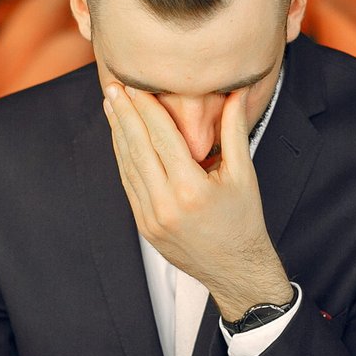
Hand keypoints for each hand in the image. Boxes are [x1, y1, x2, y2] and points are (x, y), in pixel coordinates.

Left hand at [102, 83, 291, 320]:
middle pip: (139, 149)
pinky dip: (123, 159)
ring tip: (111, 107)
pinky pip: (129, 186)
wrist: (235, 269)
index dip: (147, 108)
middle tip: (113, 87)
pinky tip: (120, 139)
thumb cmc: (244, 220)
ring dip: (118, 134)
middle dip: (125, 115)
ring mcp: (151, 218)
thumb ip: (234, 131)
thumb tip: (236, 92)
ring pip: (128, 167)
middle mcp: (167, 205)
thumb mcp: (244, 175)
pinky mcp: (145, 227)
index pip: (162, 138)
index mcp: (192, 190)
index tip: (135, 85)